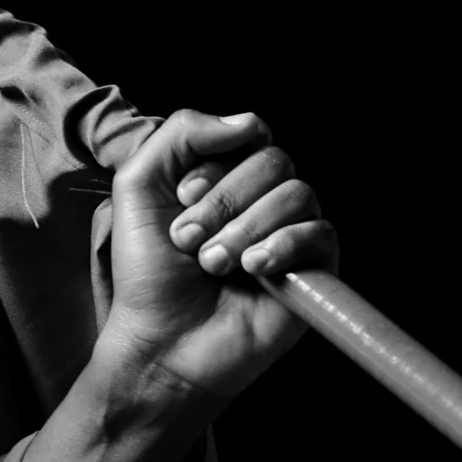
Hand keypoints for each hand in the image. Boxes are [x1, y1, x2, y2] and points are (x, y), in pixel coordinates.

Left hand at [101, 110, 339, 405]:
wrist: (163, 340)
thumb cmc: (148, 269)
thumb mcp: (139, 186)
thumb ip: (180, 134)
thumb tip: (249, 121)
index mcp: (226, 174)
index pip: (248, 134)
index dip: (215, 164)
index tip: (181, 198)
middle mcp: (263, 199)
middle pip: (274, 161)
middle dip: (224, 201)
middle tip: (188, 241)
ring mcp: (291, 233)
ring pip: (297, 194)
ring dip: (245, 229)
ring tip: (213, 264)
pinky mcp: (314, 270)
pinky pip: (322, 233)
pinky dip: (282, 246)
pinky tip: (253, 270)